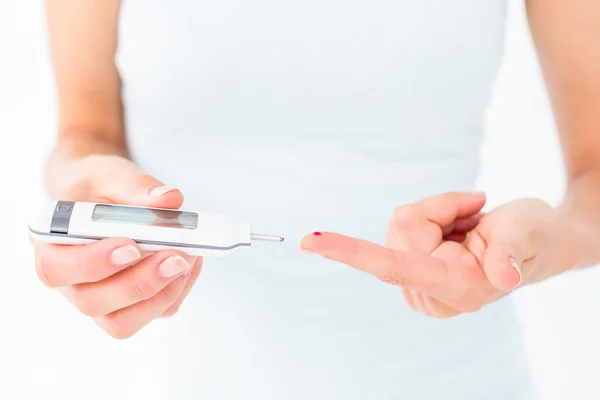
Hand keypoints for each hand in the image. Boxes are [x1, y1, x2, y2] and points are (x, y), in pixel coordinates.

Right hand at [31, 153, 201, 337]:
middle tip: (176, 255)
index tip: (131, 246)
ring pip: (123, 321)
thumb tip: (169, 200)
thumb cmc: (96, 189)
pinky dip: (178, 289)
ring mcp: (100, 299)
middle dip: (139, 282)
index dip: (94, 262)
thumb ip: (135, 185)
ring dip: (161, 293)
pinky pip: (156, 312)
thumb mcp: (109, 174)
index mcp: (51, 247)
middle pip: (93, 301)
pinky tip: (190, 261)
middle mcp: (71, 282)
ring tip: (187, 257)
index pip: (57, 268)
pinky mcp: (131, 306)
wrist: (102, 197)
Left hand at [300, 192, 595, 317]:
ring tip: (471, 225)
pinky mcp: (412, 272)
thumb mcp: (527, 232)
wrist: (538, 242)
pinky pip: (403, 228)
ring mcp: (419, 285)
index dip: (352, 252)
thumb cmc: (534, 235)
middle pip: (403, 227)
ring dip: (438, 214)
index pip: (394, 267)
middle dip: (438, 209)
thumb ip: (509, 252)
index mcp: (456, 288)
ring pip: (401, 225)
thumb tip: (503, 277)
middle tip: (476, 214)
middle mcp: (431, 293)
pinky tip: (457, 229)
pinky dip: (433, 218)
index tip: (311, 242)